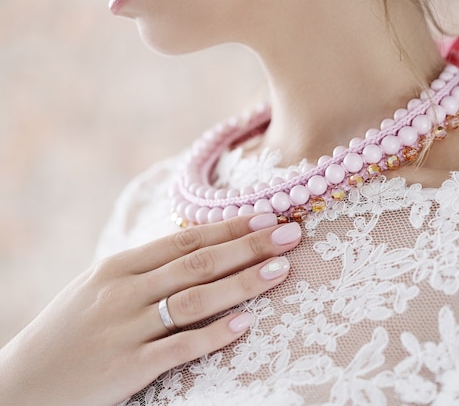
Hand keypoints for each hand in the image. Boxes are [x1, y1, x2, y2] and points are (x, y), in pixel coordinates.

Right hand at [0, 213, 300, 405]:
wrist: (23, 384)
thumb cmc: (71, 332)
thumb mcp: (101, 288)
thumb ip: (147, 270)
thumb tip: (199, 247)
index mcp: (119, 267)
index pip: (186, 240)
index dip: (230, 228)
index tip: (268, 215)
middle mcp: (124, 291)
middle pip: (198, 263)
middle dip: (249, 246)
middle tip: (291, 233)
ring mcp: (127, 329)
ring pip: (196, 299)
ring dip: (242, 282)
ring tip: (282, 269)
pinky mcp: (128, 367)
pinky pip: (180, 348)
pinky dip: (215, 334)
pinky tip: (246, 323)